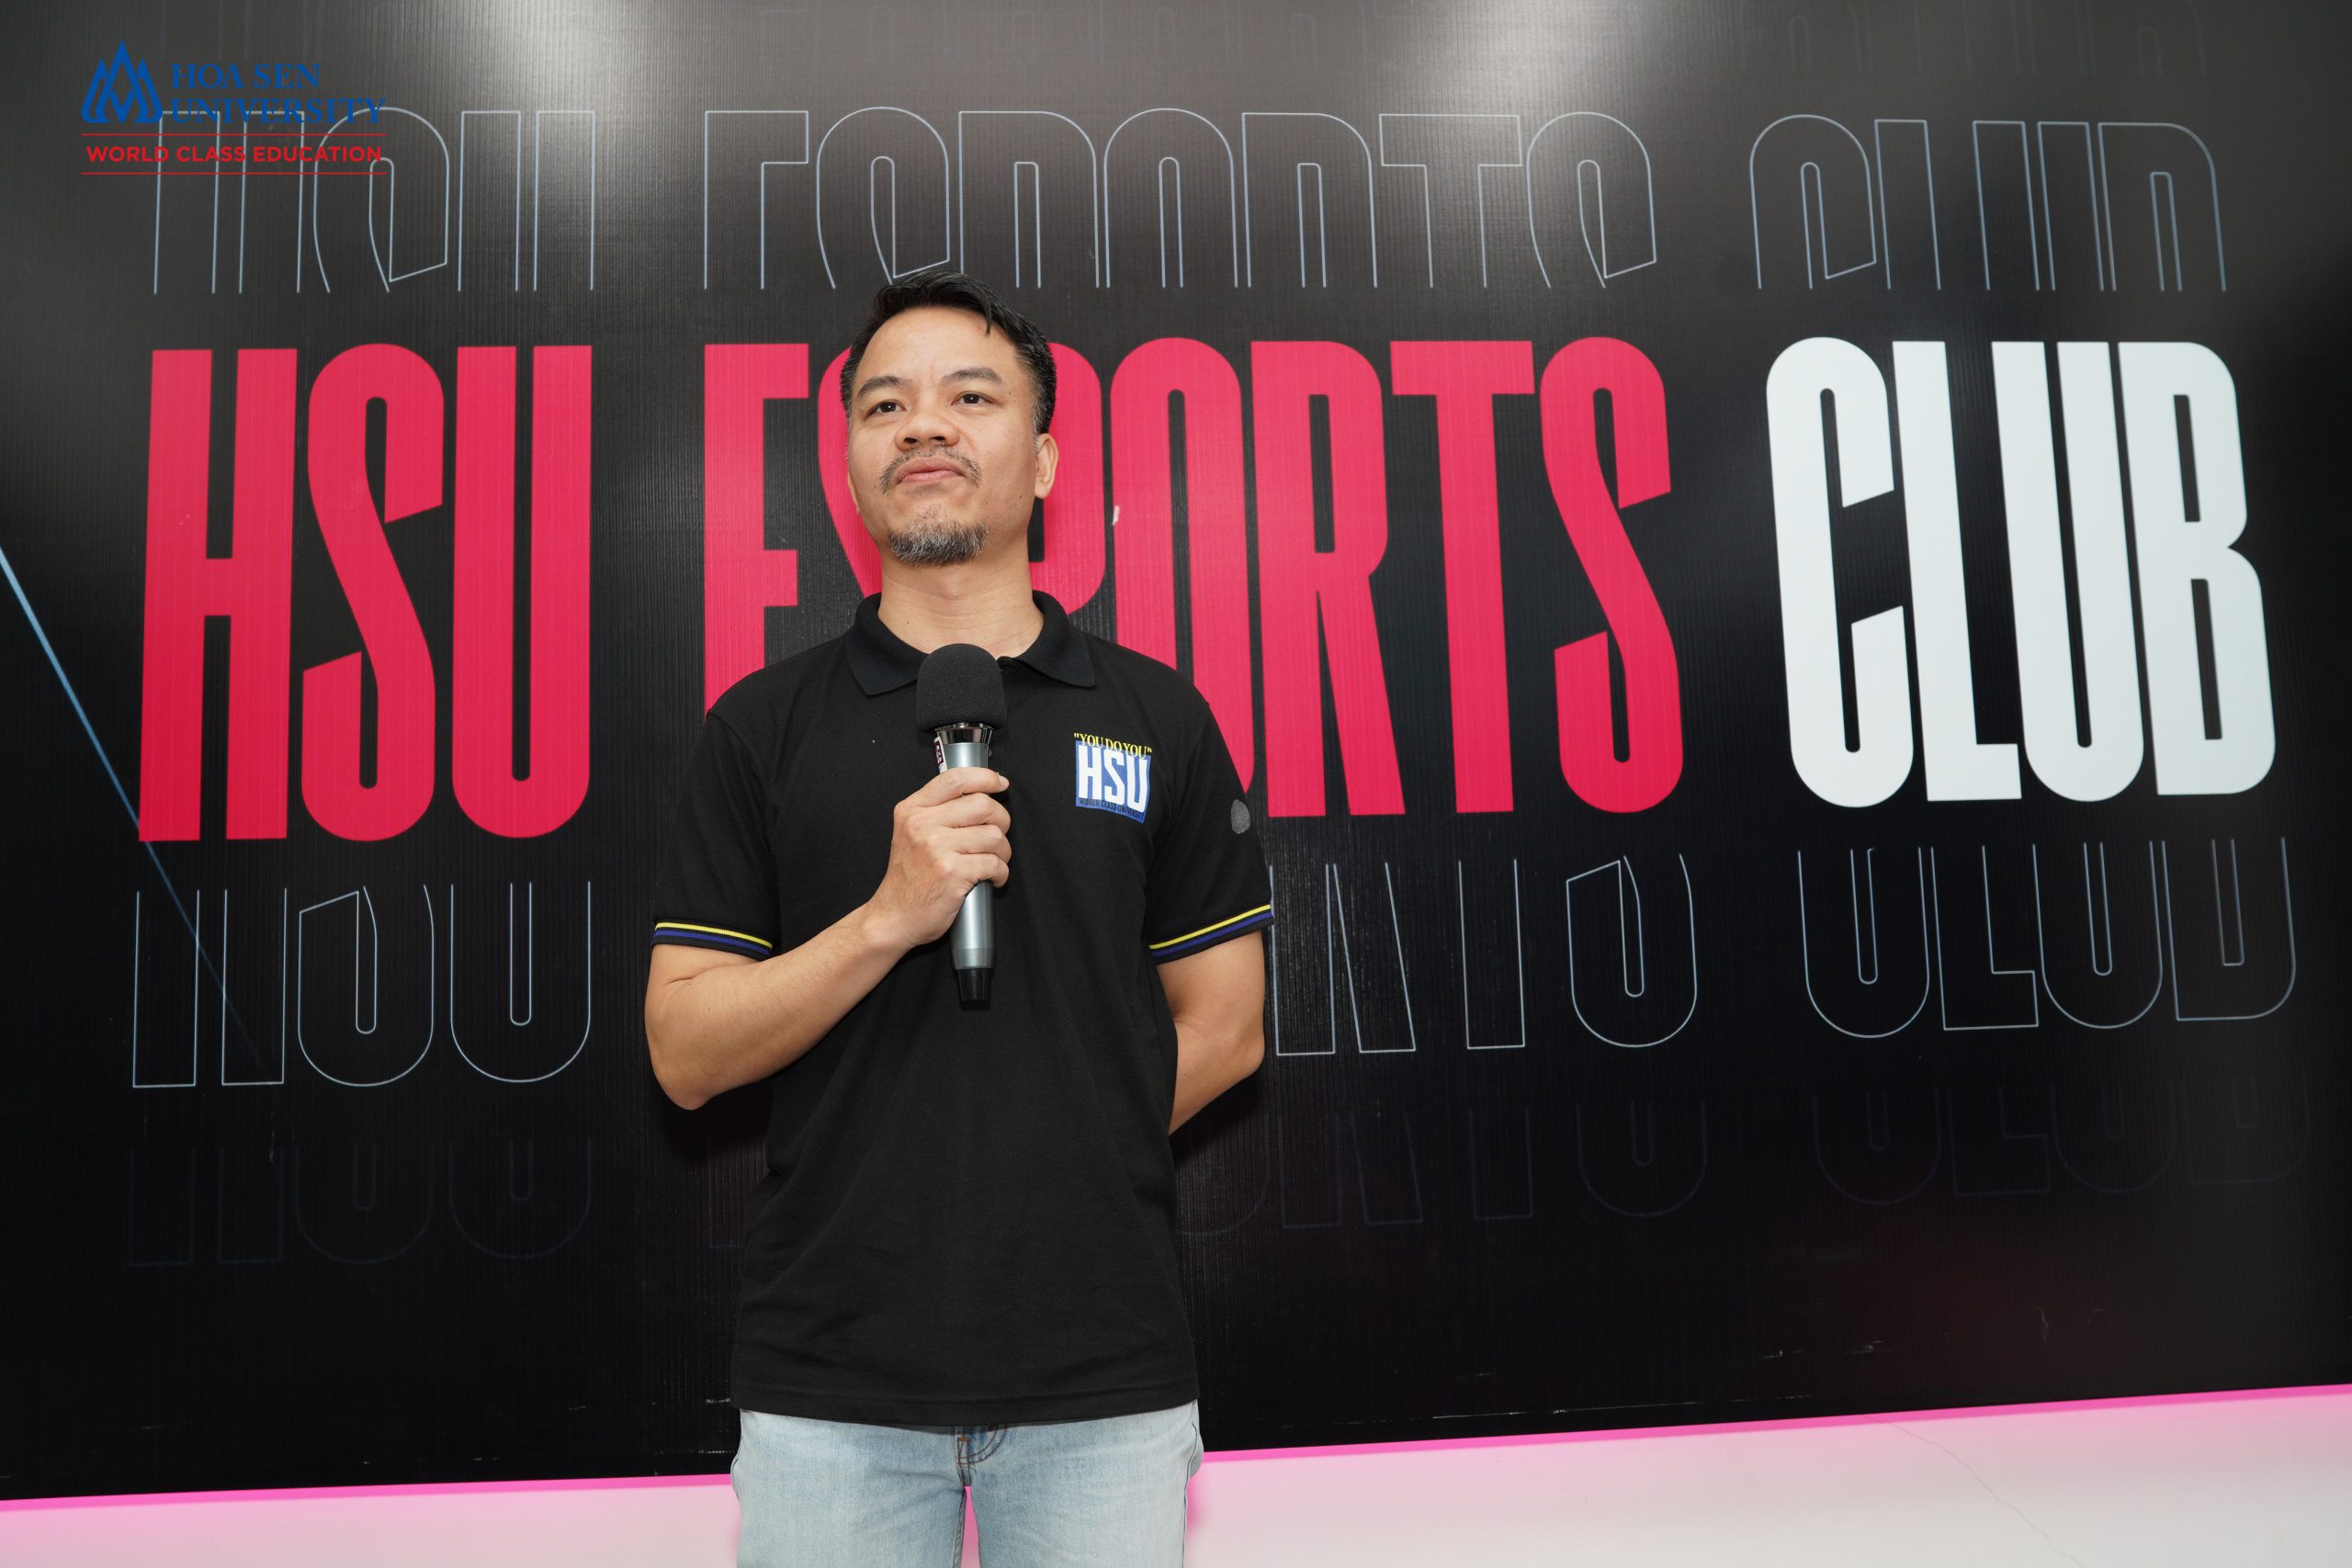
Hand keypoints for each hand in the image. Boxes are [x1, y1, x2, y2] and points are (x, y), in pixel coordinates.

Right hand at [864, 767, 1010, 952]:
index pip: (955, 779)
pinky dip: (1001, 873)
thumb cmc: (907, 879)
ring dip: (1003, 851)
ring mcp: (936, 848)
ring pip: (993, 835)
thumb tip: (979, 794)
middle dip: (1001, 821)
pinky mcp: (952, 872)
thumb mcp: (909, 833)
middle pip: (983, 805)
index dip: (985, 777)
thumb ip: (936, 811)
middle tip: (997, 836)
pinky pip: (994, 863)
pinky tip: (992, 878)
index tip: (999, 783)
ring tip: (994, 861)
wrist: (893, 917)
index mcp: (912, 810)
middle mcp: (922, 825)